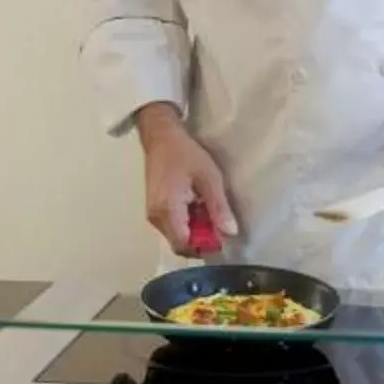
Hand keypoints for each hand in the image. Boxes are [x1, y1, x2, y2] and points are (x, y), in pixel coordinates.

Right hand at [135, 104, 236, 254]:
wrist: (161, 137)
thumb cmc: (186, 154)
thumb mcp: (209, 177)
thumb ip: (219, 207)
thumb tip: (230, 233)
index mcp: (168, 211)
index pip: (185, 245)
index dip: (205, 246)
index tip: (222, 237)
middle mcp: (156, 218)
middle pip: (180, 244)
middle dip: (201, 239)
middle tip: (218, 221)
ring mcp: (152, 215)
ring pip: (176, 236)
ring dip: (195, 231)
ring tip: (207, 209)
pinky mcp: (154, 210)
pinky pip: (172, 227)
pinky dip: (187, 223)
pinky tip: (196, 205)